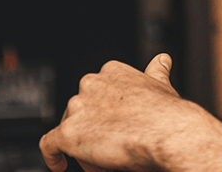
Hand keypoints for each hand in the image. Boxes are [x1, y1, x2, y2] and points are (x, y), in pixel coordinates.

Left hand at [37, 54, 221, 171]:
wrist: (171, 134)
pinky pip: (49, 145)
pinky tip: (59, 165)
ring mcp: (77, 107)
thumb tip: (162, 60)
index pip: (96, 95)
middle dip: (93, 132)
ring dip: (84, 148)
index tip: (114, 130)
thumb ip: (156, 72)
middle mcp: (90, 84)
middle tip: (112, 150)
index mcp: (110, 72)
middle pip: (81, 113)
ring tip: (108, 162)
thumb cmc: (170, 116)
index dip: (104, 116)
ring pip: (71, 131)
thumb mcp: (162, 86)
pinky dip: (52, 156)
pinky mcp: (69, 132)